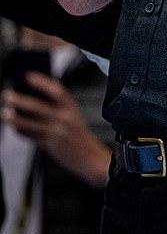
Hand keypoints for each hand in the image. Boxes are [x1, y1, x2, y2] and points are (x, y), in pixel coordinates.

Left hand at [1, 70, 110, 187]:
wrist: (90, 157)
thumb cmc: (79, 135)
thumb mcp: (72, 116)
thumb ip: (56, 108)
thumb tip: (31, 100)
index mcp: (71, 106)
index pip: (56, 90)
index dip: (42, 82)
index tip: (28, 76)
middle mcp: (64, 117)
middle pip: (39, 106)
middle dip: (21, 100)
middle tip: (7, 95)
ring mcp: (57, 131)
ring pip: (32, 123)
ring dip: (16, 118)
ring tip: (4, 114)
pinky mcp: (51, 145)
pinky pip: (32, 137)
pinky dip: (21, 132)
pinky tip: (14, 128)